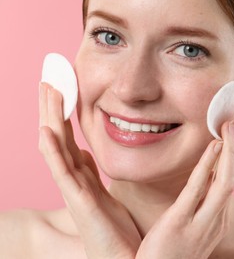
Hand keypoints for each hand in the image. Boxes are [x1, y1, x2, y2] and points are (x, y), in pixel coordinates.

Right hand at [38, 83, 140, 257]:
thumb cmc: (114, 228)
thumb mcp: (103, 191)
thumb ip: (90, 172)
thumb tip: (85, 150)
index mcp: (82, 174)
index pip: (68, 136)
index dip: (65, 111)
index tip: (64, 85)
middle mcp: (74, 179)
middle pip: (59, 135)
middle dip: (54, 106)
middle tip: (49, 77)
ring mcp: (74, 190)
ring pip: (56, 147)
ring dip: (51, 118)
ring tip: (47, 90)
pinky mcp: (80, 203)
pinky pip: (62, 173)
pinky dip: (53, 151)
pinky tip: (46, 131)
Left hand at [136, 110, 233, 258]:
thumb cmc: (170, 255)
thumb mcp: (191, 229)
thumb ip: (198, 206)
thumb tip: (202, 181)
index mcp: (216, 218)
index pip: (230, 178)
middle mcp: (216, 218)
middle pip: (233, 174)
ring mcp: (202, 222)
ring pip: (225, 181)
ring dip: (231, 151)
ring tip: (232, 124)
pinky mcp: (181, 223)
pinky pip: (199, 190)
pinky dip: (208, 166)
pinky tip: (214, 146)